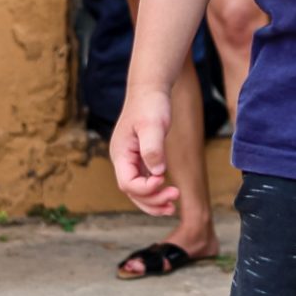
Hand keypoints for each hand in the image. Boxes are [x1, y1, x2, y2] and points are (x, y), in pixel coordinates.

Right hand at [111, 88, 178, 215]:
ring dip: (153, 201)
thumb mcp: (152, 124)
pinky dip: (155, 191)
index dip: (146, 188)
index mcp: (120, 153)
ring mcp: (130, 160)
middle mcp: (122, 160)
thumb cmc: (150, 104)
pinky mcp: (140, 157)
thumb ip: (153, 148)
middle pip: (132, 192)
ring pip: (138, 190)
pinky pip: (144, 181)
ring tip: (172, 207)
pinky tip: (168, 195)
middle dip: (152, 200)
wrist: (151, 88)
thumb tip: (158, 173)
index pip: (128, 183)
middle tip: (174, 198)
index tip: (164, 180)